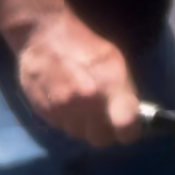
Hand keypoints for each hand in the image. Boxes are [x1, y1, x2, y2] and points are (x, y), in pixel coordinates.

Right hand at [12, 13, 141, 145]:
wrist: (42, 35)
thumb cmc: (84, 44)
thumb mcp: (115, 62)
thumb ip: (124, 92)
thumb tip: (132, 117)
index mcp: (108, 86)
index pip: (126, 127)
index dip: (130, 131)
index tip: (130, 128)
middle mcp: (85, 103)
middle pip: (101, 139)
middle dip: (107, 133)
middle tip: (108, 121)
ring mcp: (61, 110)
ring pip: (80, 135)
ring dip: (86, 127)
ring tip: (85, 109)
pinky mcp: (43, 112)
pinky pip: (62, 128)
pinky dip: (68, 121)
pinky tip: (69, 104)